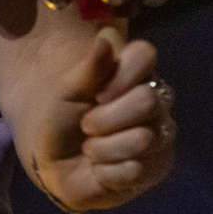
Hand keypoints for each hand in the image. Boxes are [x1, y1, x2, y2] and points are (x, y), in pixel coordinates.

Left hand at [32, 32, 175, 212]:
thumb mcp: (67, 91)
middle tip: (86, 125)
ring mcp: (161, 135)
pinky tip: (100, 169)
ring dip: (102, 149)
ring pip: (142, 140)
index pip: (145, 54)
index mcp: (134, 74)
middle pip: (146, 101)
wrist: (51, 159)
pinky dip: (107, 172)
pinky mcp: (158, 168)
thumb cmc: (60, 117)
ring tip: (90, 149)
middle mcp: (156, 102)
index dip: (120, 75)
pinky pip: (137, 170)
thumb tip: (105, 41)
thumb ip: (89, 69)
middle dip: (104, 119)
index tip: (97, 93)